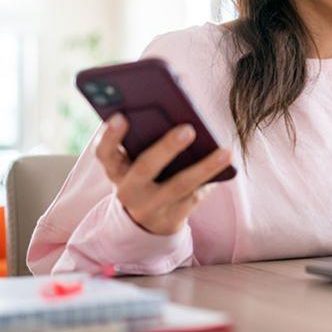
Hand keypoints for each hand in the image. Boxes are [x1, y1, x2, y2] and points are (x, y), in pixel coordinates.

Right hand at [94, 114, 231, 235]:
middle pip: (144, 168)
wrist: (145, 221)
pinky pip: (195, 197)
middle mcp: (129, 190)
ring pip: (179, 186)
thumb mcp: (134, 162)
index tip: (120, 116)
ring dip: (204, 168)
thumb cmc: (144, 176)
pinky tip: (227, 166)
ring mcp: (150, 207)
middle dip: (166, 148)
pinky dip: (211, 180)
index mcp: (116, 170)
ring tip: (225, 152)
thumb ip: (143, 140)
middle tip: (188, 129)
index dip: (110, 136)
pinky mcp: (173, 217)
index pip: (105, 153)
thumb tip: (177, 110)